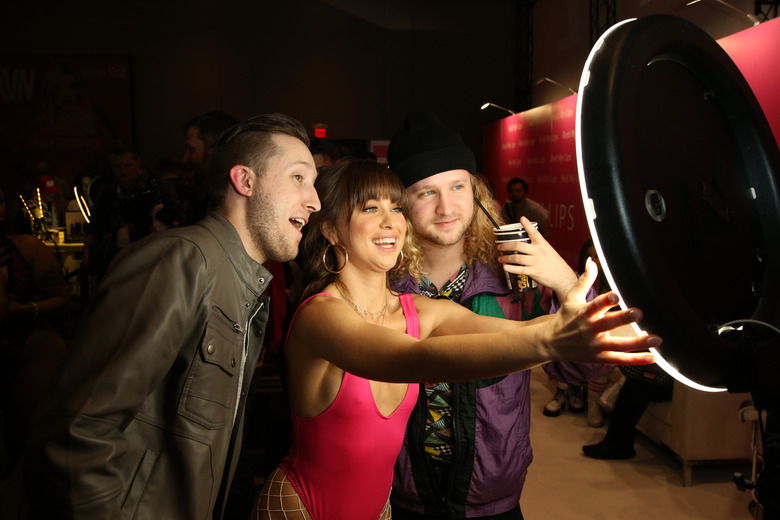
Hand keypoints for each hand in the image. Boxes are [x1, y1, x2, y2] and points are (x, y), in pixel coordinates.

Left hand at [497, 216, 576, 297]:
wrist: (562, 277)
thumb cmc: (554, 263)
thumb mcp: (548, 250)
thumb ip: (538, 246)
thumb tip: (525, 243)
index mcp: (543, 244)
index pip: (534, 232)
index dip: (527, 224)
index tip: (522, 218)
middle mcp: (539, 251)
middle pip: (518, 245)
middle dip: (506, 245)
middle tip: (499, 246)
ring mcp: (536, 262)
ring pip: (516, 258)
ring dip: (505, 258)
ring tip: (500, 258)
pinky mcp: (534, 272)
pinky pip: (520, 269)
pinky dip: (511, 268)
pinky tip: (505, 267)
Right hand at [540, 258, 659, 364]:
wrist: (550, 343)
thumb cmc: (565, 317)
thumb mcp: (572, 298)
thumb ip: (585, 280)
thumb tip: (592, 261)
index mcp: (584, 313)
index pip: (595, 305)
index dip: (605, 300)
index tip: (615, 296)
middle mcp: (590, 329)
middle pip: (608, 324)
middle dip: (623, 318)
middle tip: (638, 313)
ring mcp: (595, 345)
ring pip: (618, 345)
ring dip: (638, 343)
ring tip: (656, 339)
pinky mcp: (599, 357)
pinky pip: (619, 360)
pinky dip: (635, 360)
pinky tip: (652, 358)